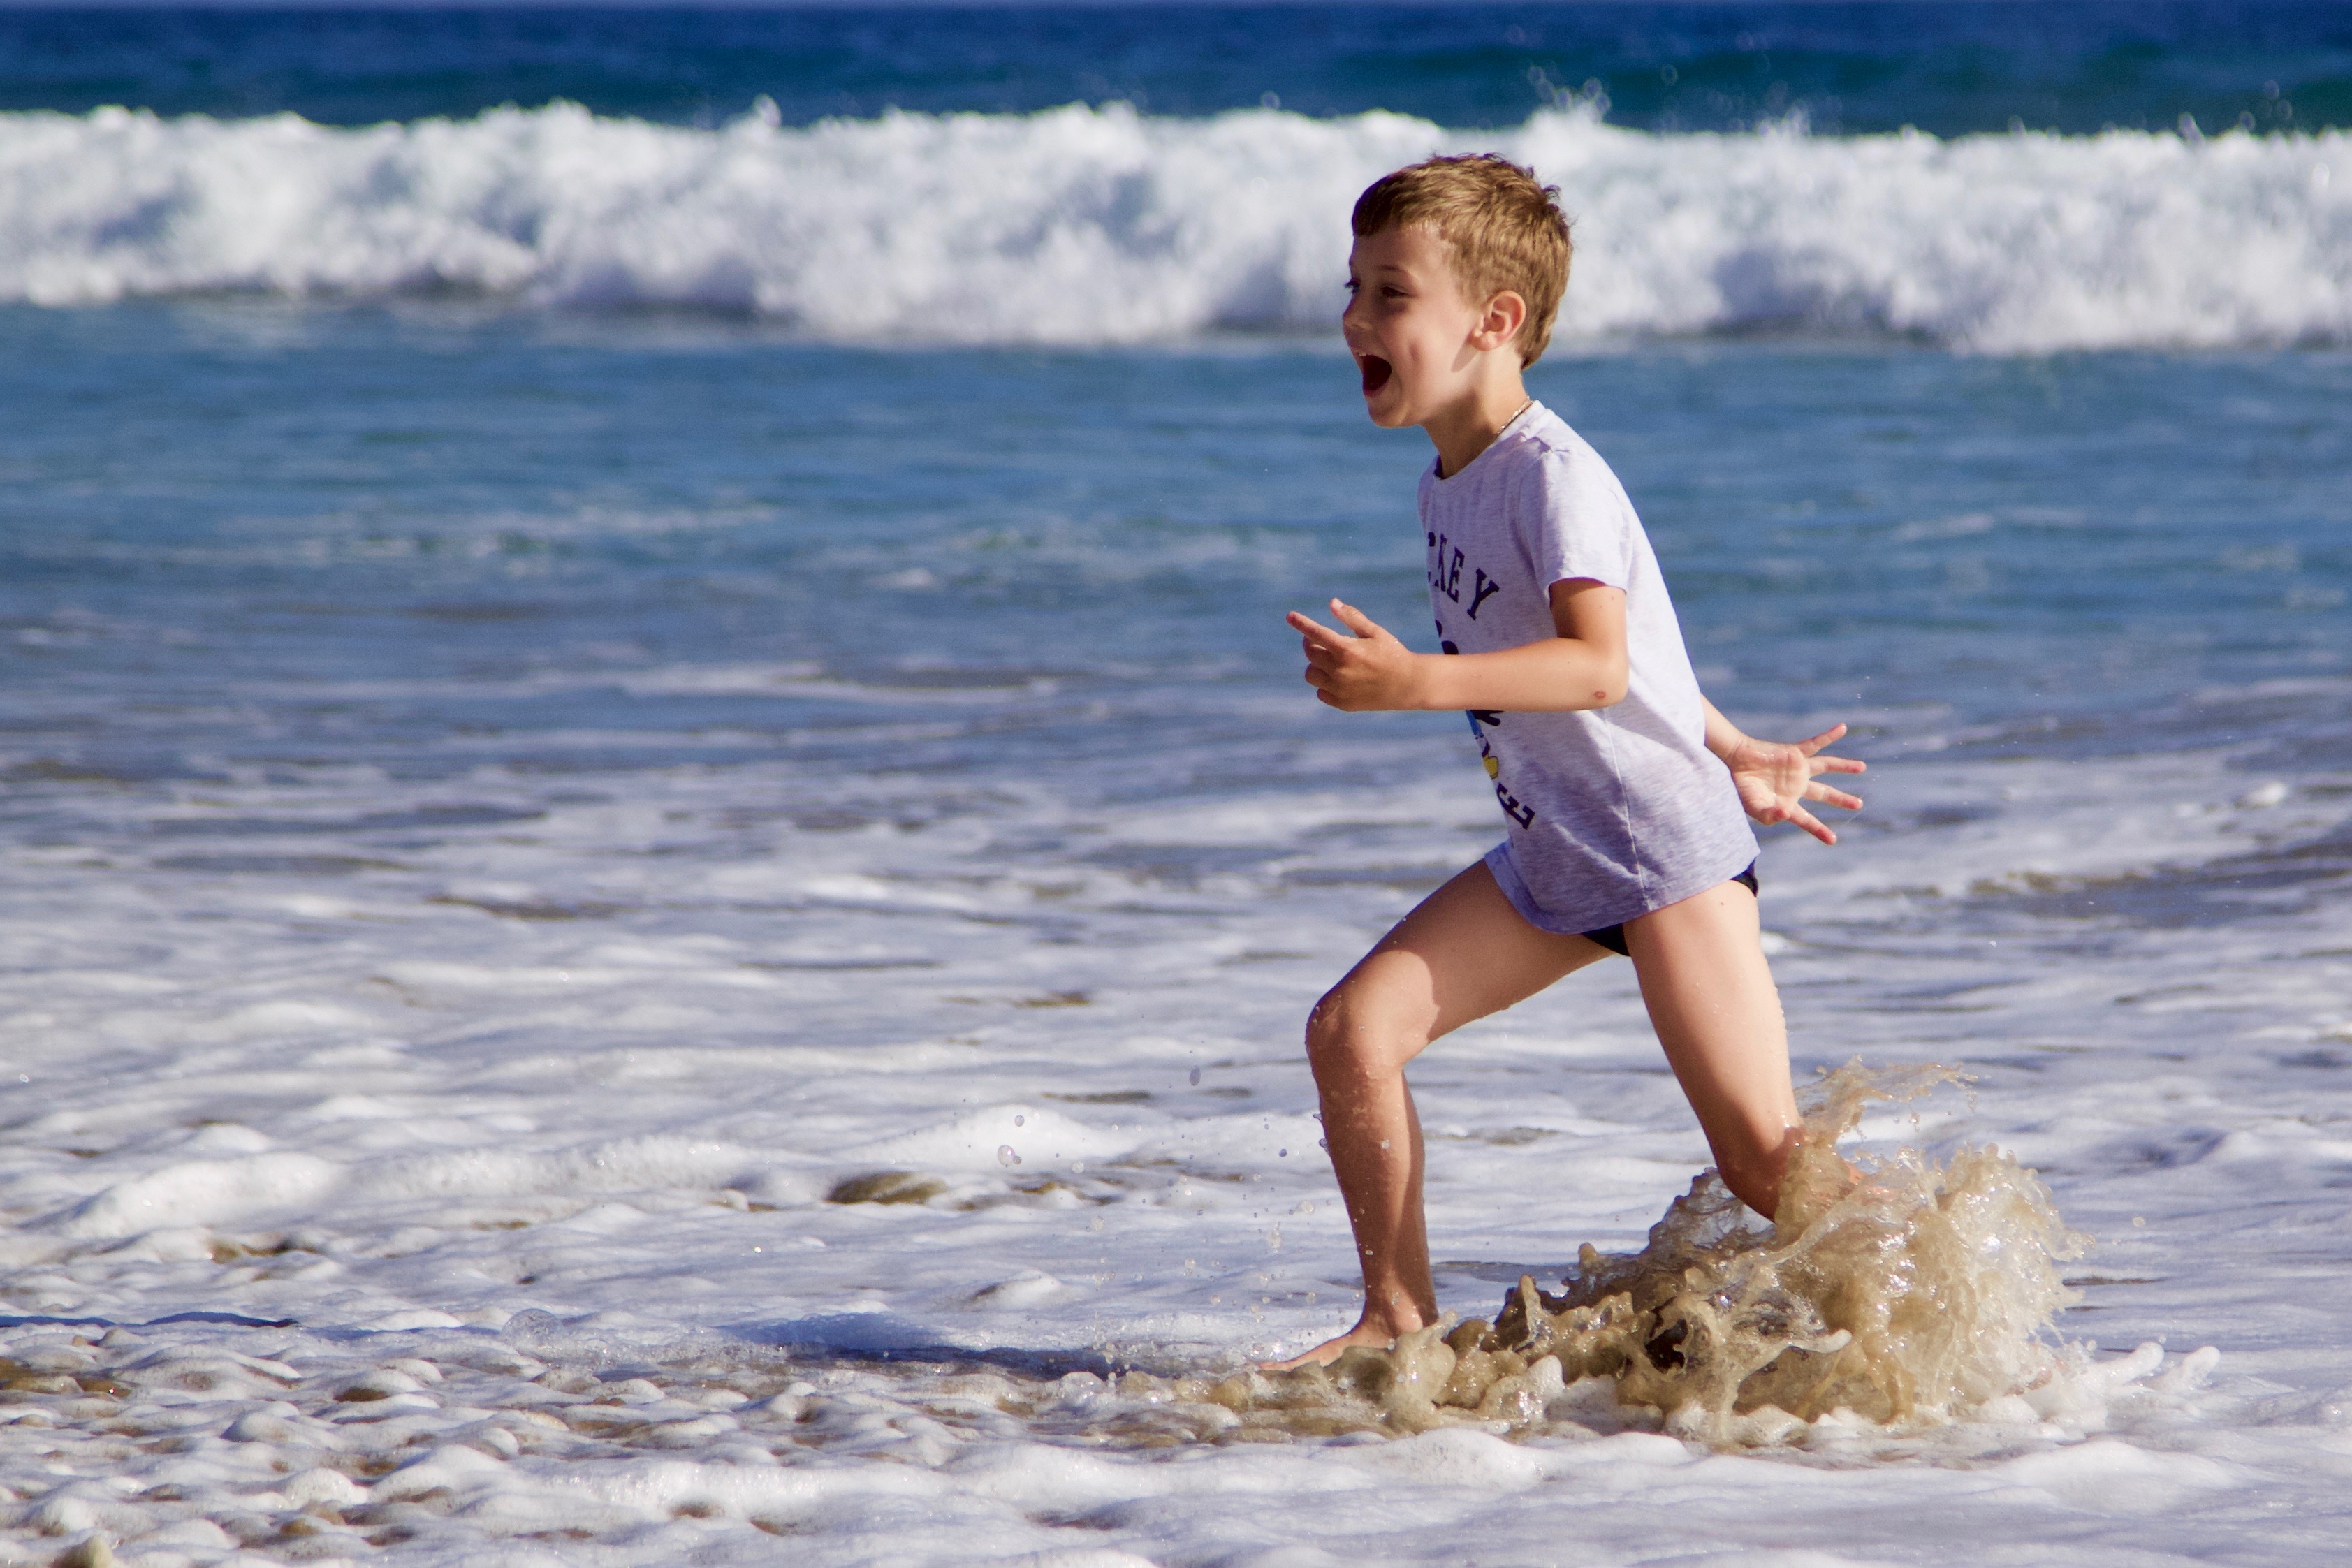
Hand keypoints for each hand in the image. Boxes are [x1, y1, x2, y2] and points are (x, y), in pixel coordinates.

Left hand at [1286, 600, 1423, 711]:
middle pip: (1310, 653)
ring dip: (1316, 666)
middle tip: (1320, 641)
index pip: (1315, 633)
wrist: (1408, 685)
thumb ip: (1352, 618)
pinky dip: (1325, 685)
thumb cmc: (1392, 653)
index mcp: (1347, 650)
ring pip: (1311, 675)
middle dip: (1312, 644)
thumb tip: (1332, 603)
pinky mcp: (1342, 703)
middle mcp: (1340, 670)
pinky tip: (1339, 679)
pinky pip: (1321, 693)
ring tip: (1330, 661)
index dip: (1301, 623)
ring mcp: (1340, 689)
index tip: (1289, 616)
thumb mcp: (1374, 632)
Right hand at [1721, 722, 1865, 844]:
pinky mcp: (1795, 752)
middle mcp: (1796, 786)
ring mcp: (1798, 768)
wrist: (1735, 762)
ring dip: (1844, 766)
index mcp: (1787, 803)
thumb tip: (1786, 813)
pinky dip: (1829, 736)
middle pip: (1824, 793)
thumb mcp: (1754, 807)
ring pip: (1826, 766)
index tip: (1832, 840)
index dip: (1819, 830)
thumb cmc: (1741, 787)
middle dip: (1841, 799)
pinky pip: (1816, 743)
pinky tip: (1842, 728)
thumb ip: (1769, 815)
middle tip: (1859, 804)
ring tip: (1862, 767)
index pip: (1807, 819)